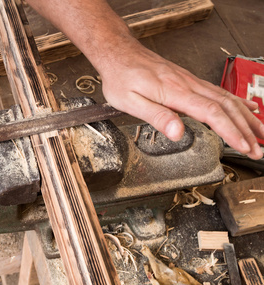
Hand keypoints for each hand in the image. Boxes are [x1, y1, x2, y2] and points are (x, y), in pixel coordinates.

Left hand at [96, 41, 263, 159]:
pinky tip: (247, 108)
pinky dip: (237, 102)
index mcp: (174, 91)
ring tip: (260, 134)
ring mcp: (190, 81)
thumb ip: (156, 116)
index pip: (211, 113)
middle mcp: (187, 84)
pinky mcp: (188, 80)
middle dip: (245, 129)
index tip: (243, 146)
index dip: (230, 131)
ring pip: (226, 98)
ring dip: (246, 117)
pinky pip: (219, 91)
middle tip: (257, 149)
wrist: (118, 53)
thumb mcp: (129, 102)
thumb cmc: (121, 76)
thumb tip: (177, 133)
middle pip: (226, 106)